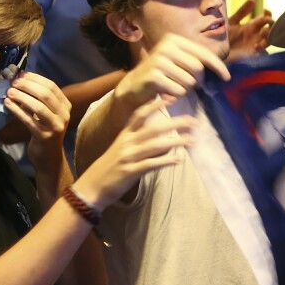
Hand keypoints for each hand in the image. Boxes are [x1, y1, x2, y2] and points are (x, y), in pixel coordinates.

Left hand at [6, 72, 71, 173]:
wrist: (48, 156)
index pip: (51, 86)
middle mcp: (64, 115)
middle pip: (46, 94)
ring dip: (21, 97)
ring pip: (38, 107)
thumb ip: (38, 98)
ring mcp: (55, 126)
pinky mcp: (45, 136)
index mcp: (65, 106)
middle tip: (12, 83)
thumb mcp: (46, 113)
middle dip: (27, 86)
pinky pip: (29, 120)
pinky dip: (17, 111)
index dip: (35, 78)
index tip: (20, 75)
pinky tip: (7, 104)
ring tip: (8, 93)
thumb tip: (19, 80)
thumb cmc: (44, 130)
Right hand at [73, 98, 196, 209]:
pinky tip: (179, 160)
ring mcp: (128, 157)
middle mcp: (126, 143)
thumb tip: (160, 140)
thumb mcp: (120, 150)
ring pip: (156, 145)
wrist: (91, 187)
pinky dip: (166, 161)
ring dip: (176, 142)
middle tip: (193, 120)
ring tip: (192, 140)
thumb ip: (137, 142)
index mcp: (124, 135)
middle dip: (175, 123)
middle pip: (153, 129)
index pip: (140, 115)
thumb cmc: (109, 168)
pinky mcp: (130, 172)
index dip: (155, 105)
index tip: (171, 97)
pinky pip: (151, 164)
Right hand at [114, 32, 229, 109]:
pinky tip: (167, 93)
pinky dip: (177, 95)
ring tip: (175, 87)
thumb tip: (224, 71)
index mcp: (174, 40)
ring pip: (189, 80)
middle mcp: (166, 46)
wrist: (135, 85)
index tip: (227, 77)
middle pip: (197, 68)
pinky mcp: (153, 76)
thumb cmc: (163, 74)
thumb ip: (197, 61)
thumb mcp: (179, 62)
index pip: (203, 53)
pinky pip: (178, 90)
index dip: (217, 66)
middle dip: (198, 81)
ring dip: (186, 89)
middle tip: (191, 86)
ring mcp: (158, 60)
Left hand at [228, 0, 272, 60]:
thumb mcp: (232, 21)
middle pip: (271, 29)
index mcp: (252, 26)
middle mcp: (255, 36)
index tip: (265, 10)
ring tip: (262, 33)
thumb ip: (242, 12)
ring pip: (270, 40)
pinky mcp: (252, 56)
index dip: (268, 13)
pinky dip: (262, 50)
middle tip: (266, 22)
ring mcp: (255, 45)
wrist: (215, 51)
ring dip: (269, 36)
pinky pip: (263, 54)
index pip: (265, 18)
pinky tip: (255, 45)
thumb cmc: (222, 36)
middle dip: (272, 25)